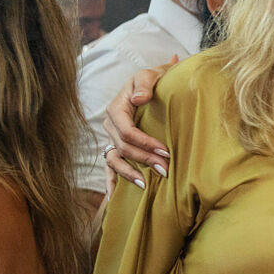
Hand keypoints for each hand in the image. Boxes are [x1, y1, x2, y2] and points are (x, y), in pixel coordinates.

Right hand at [102, 58, 175, 190]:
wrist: (152, 84)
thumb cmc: (154, 79)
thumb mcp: (151, 74)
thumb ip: (145, 84)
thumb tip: (138, 99)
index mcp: (117, 108)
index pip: (127, 131)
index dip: (145, 143)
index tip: (165, 152)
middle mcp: (110, 124)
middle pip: (123, 148)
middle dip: (144, 160)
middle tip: (166, 170)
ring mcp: (110, 137)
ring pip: (113, 160)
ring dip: (129, 173)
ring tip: (145, 184)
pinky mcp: (113, 147)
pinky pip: (108, 167)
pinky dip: (110, 182)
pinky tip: (113, 198)